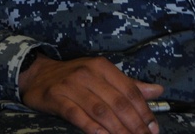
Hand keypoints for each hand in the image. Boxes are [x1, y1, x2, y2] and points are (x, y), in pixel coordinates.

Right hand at [19, 55, 162, 133]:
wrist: (36, 75)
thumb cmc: (73, 77)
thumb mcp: (101, 75)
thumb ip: (128, 84)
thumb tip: (158, 90)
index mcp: (101, 66)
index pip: (129, 90)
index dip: (144, 111)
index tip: (153, 129)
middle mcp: (86, 73)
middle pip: (117, 103)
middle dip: (134, 125)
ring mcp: (70, 85)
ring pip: (100, 110)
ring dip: (118, 129)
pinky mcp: (56, 98)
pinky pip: (77, 115)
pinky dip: (92, 128)